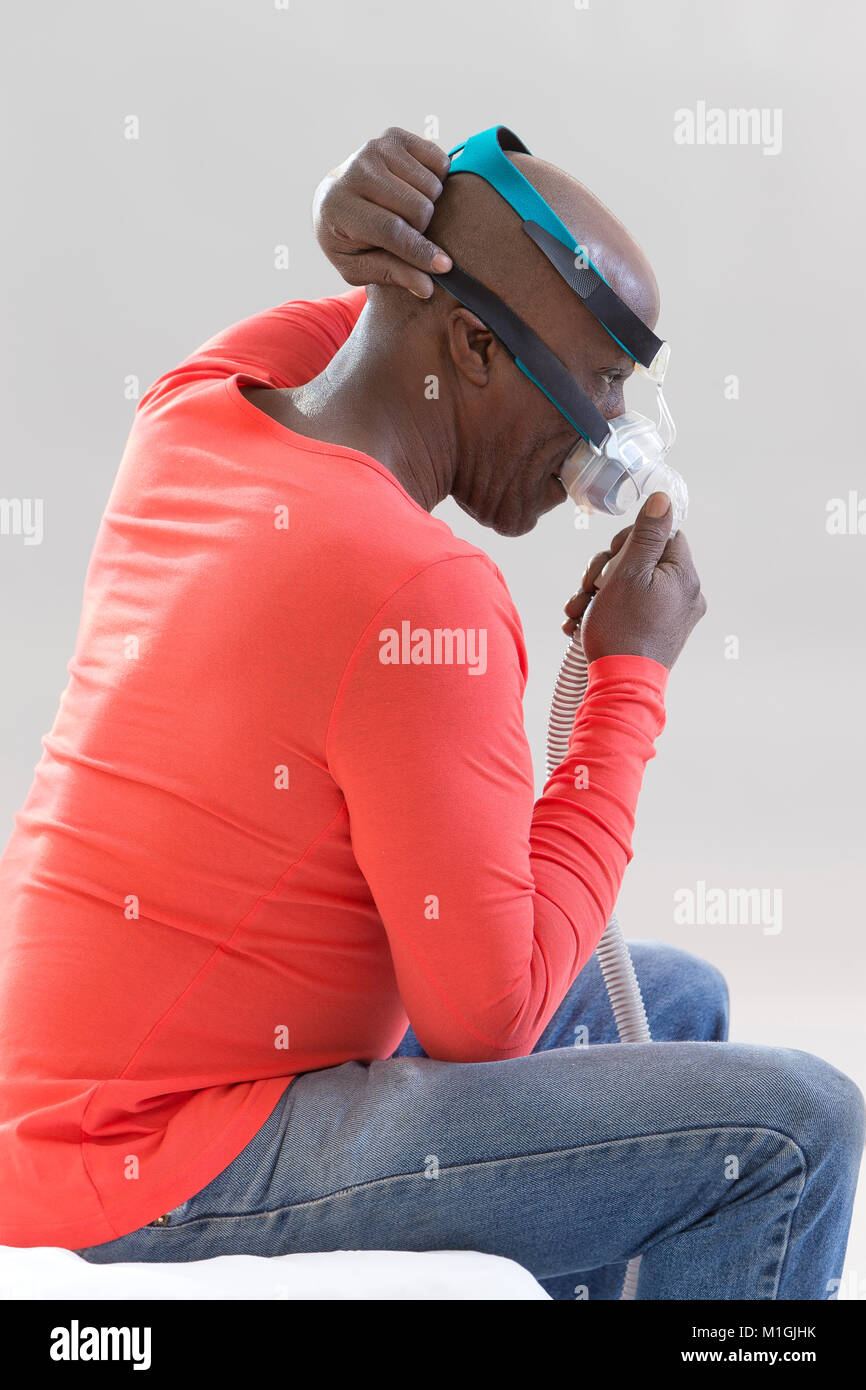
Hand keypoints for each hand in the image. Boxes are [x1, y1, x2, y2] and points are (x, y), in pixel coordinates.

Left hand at [312, 127, 452, 297]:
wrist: (335, 197)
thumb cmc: (349, 239)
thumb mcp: (358, 267)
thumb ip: (391, 275)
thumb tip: (427, 287)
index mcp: (339, 207)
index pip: (391, 230)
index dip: (420, 251)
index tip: (444, 266)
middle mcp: (356, 170)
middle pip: (417, 207)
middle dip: (422, 228)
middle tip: (408, 233)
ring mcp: (375, 148)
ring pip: (431, 186)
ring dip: (428, 205)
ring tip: (407, 212)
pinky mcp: (393, 136)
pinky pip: (439, 162)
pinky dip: (436, 180)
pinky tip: (414, 189)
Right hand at [561, 493, 706, 669]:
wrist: (621, 687)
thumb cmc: (622, 629)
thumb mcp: (628, 572)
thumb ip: (647, 534)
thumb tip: (664, 499)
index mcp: (684, 576)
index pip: (663, 535)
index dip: (630, 540)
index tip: (611, 558)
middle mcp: (686, 596)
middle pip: (643, 560)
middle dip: (606, 570)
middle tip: (587, 587)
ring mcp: (672, 618)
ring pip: (632, 586)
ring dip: (598, 594)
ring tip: (576, 611)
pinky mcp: (658, 635)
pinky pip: (632, 610)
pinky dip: (607, 613)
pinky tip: (581, 623)